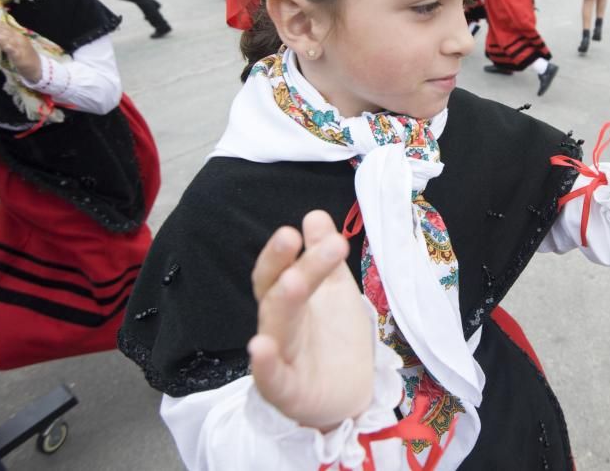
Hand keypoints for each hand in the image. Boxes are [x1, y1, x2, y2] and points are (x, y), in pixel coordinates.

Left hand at [0, 17, 42, 82]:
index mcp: (15, 34)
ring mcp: (19, 45)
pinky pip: (11, 47)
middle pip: (0, 29)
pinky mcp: (20, 55)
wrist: (39, 69)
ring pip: (4, 36)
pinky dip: (3, 43)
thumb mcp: (13, 46)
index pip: (0, 24)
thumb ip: (4, 39)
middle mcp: (17, 36)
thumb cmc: (24, 58)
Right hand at [248, 211, 374, 431]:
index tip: (301, 228)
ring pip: (275, 329)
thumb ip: (324, 256)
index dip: (284, 251)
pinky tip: (260, 347)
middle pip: (276, 294)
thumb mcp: (336, 291)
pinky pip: (272, 379)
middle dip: (281, 266)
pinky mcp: (289, 392)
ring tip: (291, 280)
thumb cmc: (335, 338)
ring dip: (281, 303)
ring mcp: (281, 359)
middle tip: (290, 237)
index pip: (279, 272)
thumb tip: (314, 215)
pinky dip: (265, 366)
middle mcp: (279, 326)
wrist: (350, 394)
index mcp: (287, 300)